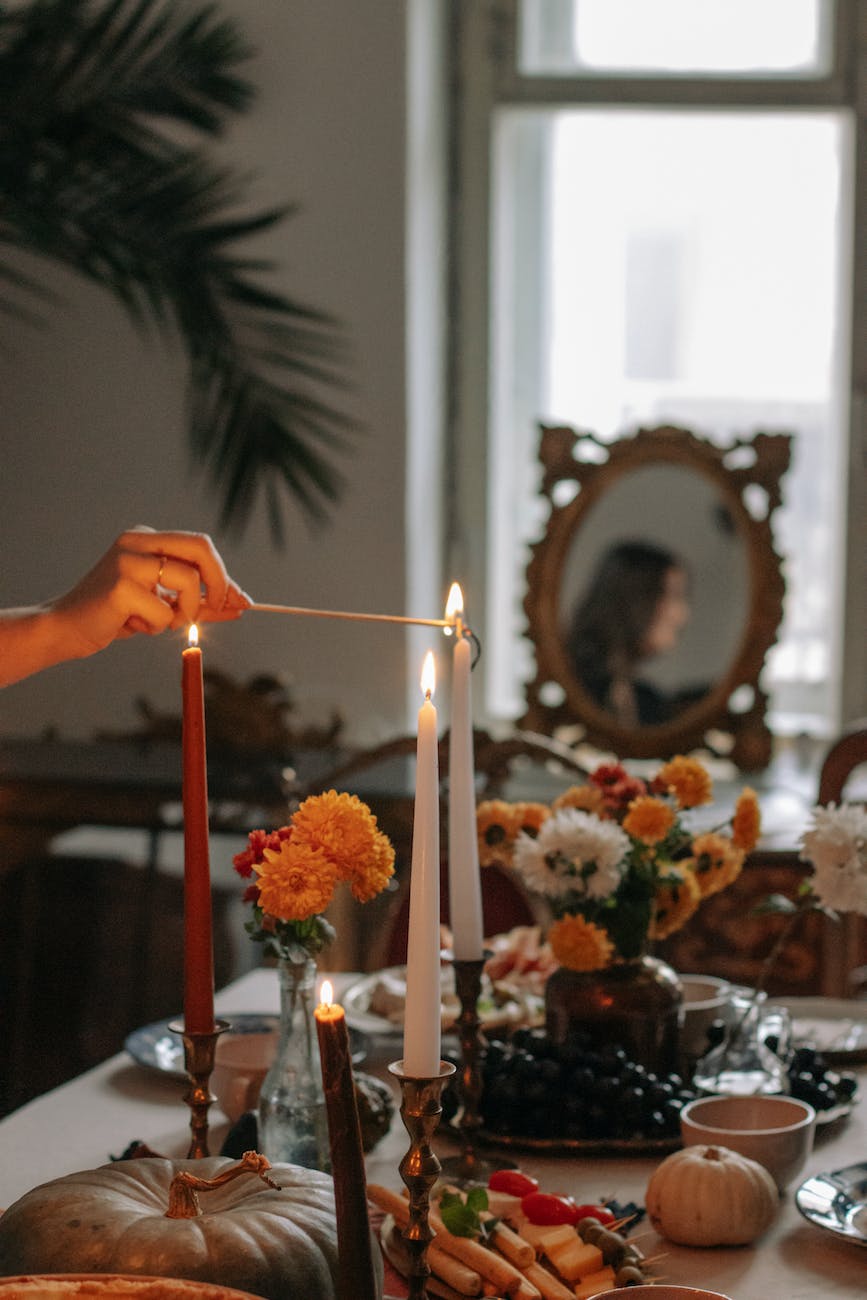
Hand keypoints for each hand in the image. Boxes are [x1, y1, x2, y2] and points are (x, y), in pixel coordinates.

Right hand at [50, 526, 251, 657]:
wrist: (67, 629)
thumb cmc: (117, 616)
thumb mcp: (164, 605)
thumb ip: (199, 601)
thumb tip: (240, 604)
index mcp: (146, 539)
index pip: (200, 546)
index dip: (224, 575)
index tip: (241, 601)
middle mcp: (137, 541)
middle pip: (201, 548)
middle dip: (220, 582)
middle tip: (220, 608)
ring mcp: (127, 560)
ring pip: (189, 581)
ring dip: (186, 612)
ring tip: (159, 622)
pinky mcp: (120, 587)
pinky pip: (165, 612)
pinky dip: (157, 626)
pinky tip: (131, 625)